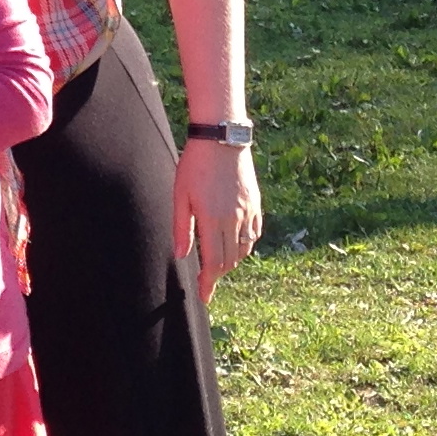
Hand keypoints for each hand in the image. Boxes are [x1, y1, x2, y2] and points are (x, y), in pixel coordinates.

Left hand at [170, 136, 263, 303]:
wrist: (221, 139)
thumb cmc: (195, 165)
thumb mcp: (180, 195)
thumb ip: (182, 228)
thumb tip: (181, 256)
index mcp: (213, 219)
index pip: (213, 262)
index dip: (209, 283)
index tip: (205, 296)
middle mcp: (234, 220)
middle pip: (229, 261)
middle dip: (218, 274)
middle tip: (207, 280)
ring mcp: (247, 212)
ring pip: (243, 250)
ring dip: (231, 261)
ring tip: (218, 262)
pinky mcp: (255, 204)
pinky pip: (254, 235)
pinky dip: (245, 246)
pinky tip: (235, 244)